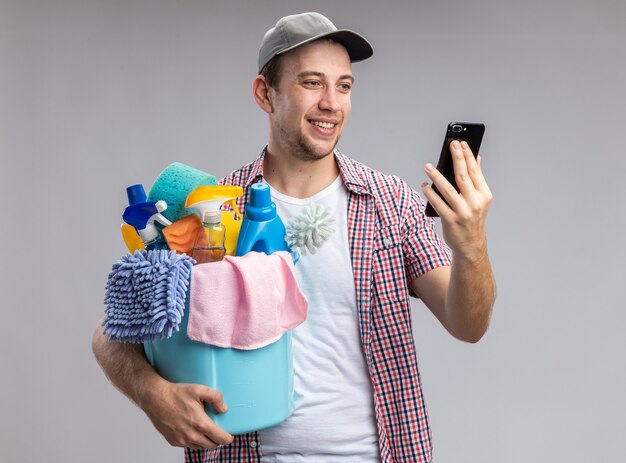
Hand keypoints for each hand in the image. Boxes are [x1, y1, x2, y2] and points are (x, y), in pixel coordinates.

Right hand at [142, 381, 233, 450]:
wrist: (155, 398)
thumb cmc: (176, 393)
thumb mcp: (199, 389)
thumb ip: (215, 397)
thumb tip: (223, 409)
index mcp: (200, 423)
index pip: (220, 439)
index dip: (227, 438)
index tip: (229, 436)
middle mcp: (191, 435)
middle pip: (211, 445)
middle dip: (217, 440)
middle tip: (217, 431)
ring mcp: (181, 440)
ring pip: (200, 447)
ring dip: (205, 441)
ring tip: (204, 429)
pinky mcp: (173, 441)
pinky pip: (188, 445)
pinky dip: (193, 440)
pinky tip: (192, 429)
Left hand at [421, 140, 492, 258]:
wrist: (471, 246)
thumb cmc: (473, 218)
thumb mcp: (480, 200)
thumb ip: (477, 179)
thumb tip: (477, 158)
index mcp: (484, 195)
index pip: (475, 171)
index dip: (468, 156)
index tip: (461, 142)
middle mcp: (475, 203)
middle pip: (463, 176)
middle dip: (457, 158)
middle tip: (450, 144)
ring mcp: (462, 212)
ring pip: (447, 189)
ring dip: (436, 176)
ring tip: (427, 166)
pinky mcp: (450, 220)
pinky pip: (438, 204)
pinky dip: (430, 193)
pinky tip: (424, 185)